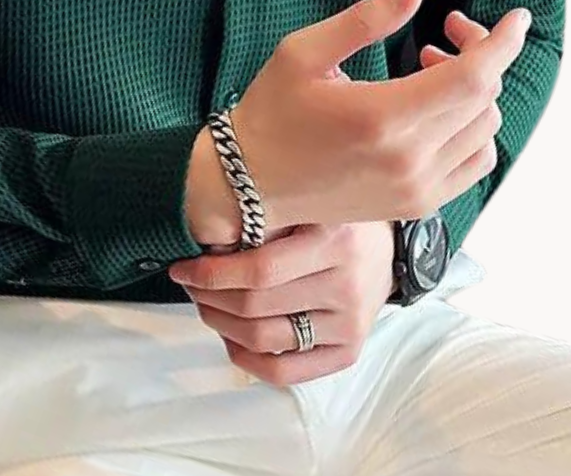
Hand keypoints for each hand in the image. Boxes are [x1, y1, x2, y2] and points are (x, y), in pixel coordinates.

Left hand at [168, 222, 397, 386]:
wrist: (388, 245)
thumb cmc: (334, 217)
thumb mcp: (307, 199)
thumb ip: (264, 216)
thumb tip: (204, 239)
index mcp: (335, 240)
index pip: (259, 270)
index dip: (211, 274)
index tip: (182, 267)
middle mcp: (346, 285)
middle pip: (256, 306)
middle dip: (209, 296)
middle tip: (189, 283)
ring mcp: (350, 323)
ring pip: (265, 339)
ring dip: (221, 325)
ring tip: (205, 305)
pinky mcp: (349, 350)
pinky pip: (286, 372)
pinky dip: (247, 360)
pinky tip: (230, 337)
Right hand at [221, 0, 529, 232]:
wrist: (250, 184)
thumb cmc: (271, 111)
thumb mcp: (303, 52)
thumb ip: (365, 20)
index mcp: (382, 116)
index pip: (474, 76)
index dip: (503, 41)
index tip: (517, 16)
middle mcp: (409, 158)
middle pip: (484, 97)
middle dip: (481, 54)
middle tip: (445, 32)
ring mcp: (417, 187)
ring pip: (485, 128)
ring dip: (474, 91)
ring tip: (430, 68)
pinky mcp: (417, 204)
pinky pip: (475, 163)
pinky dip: (473, 129)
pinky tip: (439, 109)